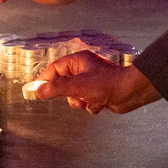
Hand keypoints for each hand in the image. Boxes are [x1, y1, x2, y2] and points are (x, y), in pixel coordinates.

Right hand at [37, 52, 160, 114]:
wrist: (131, 92)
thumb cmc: (108, 83)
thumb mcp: (78, 86)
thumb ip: (56, 88)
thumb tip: (39, 91)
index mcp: (77, 61)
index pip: (55, 69)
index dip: (45, 80)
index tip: (37, 90)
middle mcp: (83, 70)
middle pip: (63, 84)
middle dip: (68, 95)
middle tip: (73, 97)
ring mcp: (90, 82)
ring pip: (73, 96)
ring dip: (79, 102)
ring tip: (88, 101)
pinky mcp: (97, 93)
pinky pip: (85, 102)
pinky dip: (90, 105)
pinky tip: (100, 104)